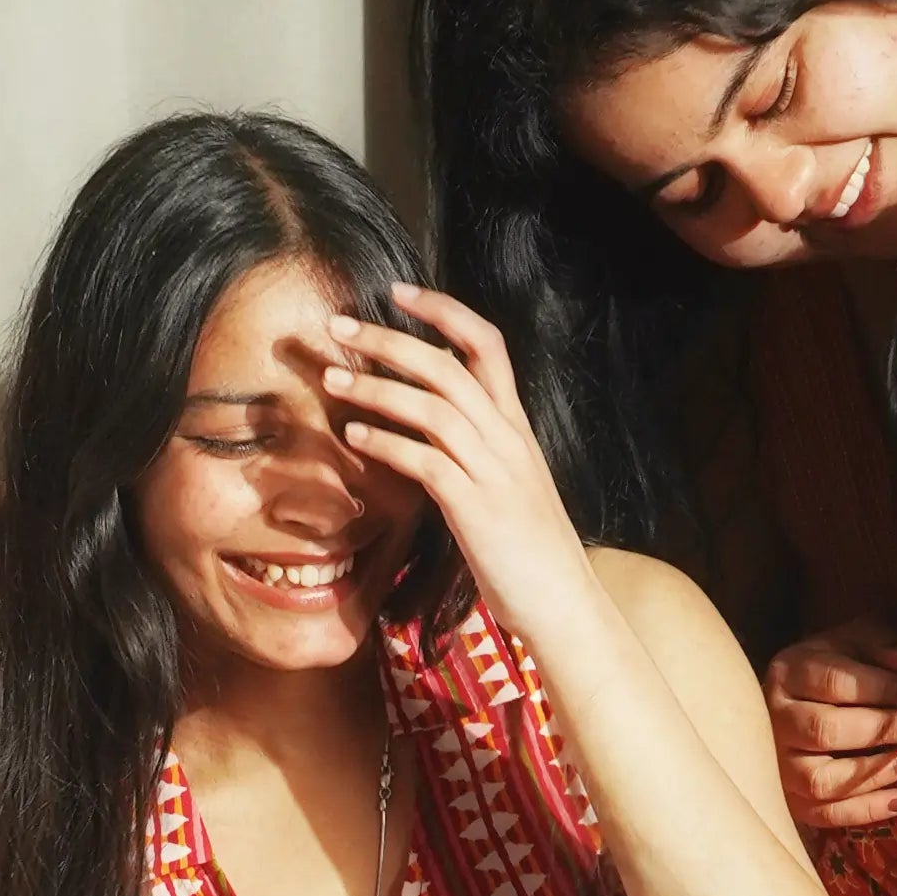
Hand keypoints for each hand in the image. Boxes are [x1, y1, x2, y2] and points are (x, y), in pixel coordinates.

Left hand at [319, 287, 595, 650]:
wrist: (565, 603)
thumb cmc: (530, 550)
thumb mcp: (509, 484)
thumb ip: (477, 449)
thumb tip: (431, 426)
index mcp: (515, 426)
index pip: (485, 343)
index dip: (442, 310)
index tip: (397, 291)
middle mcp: (507, 438)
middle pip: (446, 365)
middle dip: (389, 340)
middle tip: (338, 324)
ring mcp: (493, 471)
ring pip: (432, 406)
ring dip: (376, 387)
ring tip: (332, 379)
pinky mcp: (475, 508)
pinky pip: (425, 461)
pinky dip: (387, 443)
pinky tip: (354, 436)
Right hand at [763, 620, 896, 833]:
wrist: (799, 694)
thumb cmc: (835, 664)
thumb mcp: (856, 641)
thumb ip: (883, 645)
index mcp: (789, 673)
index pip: (834, 682)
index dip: (882, 688)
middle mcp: (774, 719)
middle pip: (825, 730)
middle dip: (881, 730)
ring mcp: (777, 764)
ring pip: (820, 780)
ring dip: (873, 774)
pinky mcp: (789, 798)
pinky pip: (823, 815)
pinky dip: (865, 811)